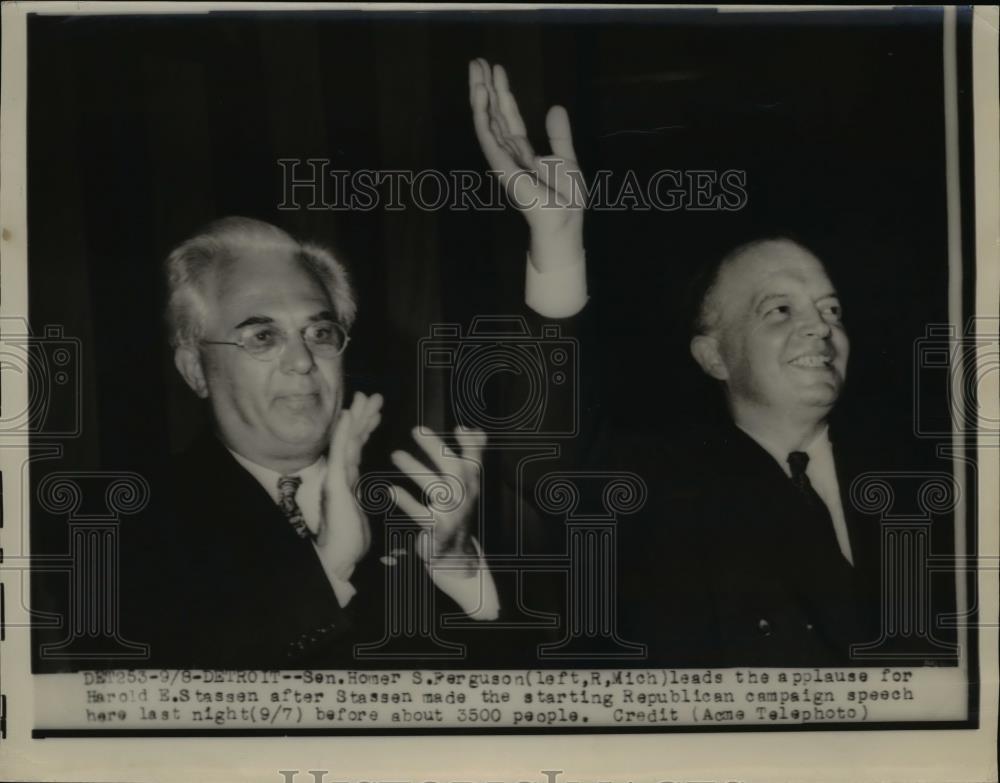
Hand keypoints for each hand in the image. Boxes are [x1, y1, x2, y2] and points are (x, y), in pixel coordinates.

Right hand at [316, 391, 382, 580]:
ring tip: (364, 396)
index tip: (376, 412)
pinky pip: (341, 453)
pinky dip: (344, 432)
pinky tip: (348, 415)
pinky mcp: (336, 483)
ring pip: (347, 440)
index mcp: (349, 480)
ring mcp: (337, 477)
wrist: (337, 559)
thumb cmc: (348, 541)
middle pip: (353, 439)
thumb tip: (361, 490)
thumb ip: (358, 497)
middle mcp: (341, 475)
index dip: (366, 429)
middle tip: (373, 395)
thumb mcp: (358, 513)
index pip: (358, 449)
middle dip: (363, 417)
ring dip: (356, 417)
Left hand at [390, 427, 487, 570]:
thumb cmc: (456, 512)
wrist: (454, 554)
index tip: (458, 428)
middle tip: (416, 430)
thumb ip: (471, 457)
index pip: (474, 461)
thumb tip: (474, 430)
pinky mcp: (437, 530)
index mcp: (472, 485)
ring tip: (396, 455)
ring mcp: (453, 515)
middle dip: (436, 448)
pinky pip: (421, 514)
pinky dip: (407, 502)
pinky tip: (392, 490)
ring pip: (437, 489)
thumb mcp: (466, 486)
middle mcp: (466, 498)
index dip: (469, 445)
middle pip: (455, 469)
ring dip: (416, 469)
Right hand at [469, 58, 584, 271]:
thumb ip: (559, 135)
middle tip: (477, 61)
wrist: (563, 222)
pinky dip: (482, 116)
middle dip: (485, 88)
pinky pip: (488, 138)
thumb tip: (555, 107)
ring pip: (487, 122)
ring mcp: (503, 161)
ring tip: (475, 70)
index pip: (509, 118)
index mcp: (523, 153)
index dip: (503, 93)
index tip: (497, 69)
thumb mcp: (566, 158)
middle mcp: (509, 154)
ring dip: (479, 96)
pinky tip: (480, 96)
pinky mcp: (502, 167)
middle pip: (494, 115)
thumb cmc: (565, 199)